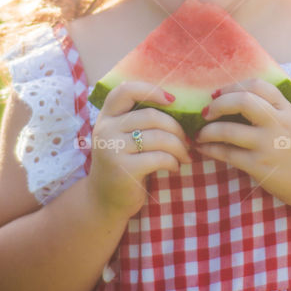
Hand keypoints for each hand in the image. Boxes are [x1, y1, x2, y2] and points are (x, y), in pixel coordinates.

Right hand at [89, 82, 191, 218]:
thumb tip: (176, 104)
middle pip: (151, 116)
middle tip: (187, 140)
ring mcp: (113, 149)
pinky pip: (159, 158)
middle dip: (176, 128)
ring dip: (179, 147)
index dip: (151, 90)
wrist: (103, 200)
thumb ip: (137, 119)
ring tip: (184, 155)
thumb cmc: (122, 163)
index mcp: (106, 117)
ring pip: (159, 137)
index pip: (125, 90)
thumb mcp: (122, 136)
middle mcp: (106, 130)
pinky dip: (173, 161)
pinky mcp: (124, 169)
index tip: (172, 100)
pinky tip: (175, 167)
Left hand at [194, 79, 290, 207]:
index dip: (233, 86)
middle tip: (207, 111)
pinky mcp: (259, 166)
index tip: (220, 93)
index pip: (258, 86)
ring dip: (207, 130)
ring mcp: (268, 145)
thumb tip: (233, 99)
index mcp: (286, 109)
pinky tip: (203, 148)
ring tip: (201, 133)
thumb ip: (271, 108)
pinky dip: (210, 149)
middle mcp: (277, 123)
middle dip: (218, 104)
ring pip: (228, 130)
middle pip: (242, 101)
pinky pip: (227, 154)